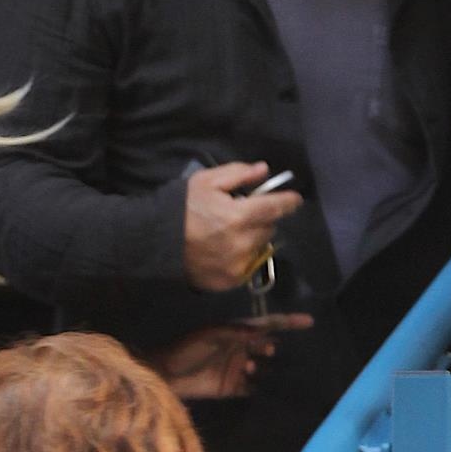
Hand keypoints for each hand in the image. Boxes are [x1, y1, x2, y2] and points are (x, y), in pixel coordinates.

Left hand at [146, 316, 312, 401]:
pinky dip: (261, 389)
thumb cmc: (187, 350)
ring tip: (250, 368)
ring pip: (264, 368)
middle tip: (266, 352)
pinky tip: (263, 390)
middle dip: (273, 347)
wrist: (167, 375)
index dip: (288, 322)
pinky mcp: (234, 388)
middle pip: (268, 346)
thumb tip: (261, 331)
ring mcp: (240, 369)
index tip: (309, 321)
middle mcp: (242, 349)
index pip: (267, 324)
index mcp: (236, 332)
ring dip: (264, 368)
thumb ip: (235, 332)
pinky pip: (254, 388)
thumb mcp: (210, 336)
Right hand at [183, 163, 303, 294]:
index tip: (294, 200)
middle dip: (262, 220)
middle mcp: (243, 243)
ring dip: (253, 239)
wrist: (156, 243)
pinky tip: (224, 250)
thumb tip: (264, 170)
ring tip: (232, 234)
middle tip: (244, 215)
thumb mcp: (206, 181)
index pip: (276, 208)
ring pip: (260, 248)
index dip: (288, 202)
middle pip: (269, 228)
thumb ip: (238, 174)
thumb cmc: (181, 207)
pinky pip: (248, 265)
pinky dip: (243, 257)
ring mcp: (238, 265)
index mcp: (239, 216)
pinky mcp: (231, 280)